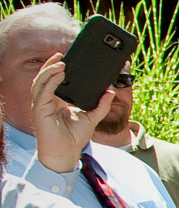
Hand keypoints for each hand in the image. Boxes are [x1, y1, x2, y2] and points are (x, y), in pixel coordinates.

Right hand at [30, 54, 115, 174]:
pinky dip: (51, 81)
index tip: (67, 58)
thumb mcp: (92, 118)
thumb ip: (101, 105)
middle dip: (51, 64)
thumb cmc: (74, 138)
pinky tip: (59, 74)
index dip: (57, 68)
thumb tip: (110, 91)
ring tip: (61, 61)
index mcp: (56, 100)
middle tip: (61, 54)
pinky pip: (43, 91)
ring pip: (41, 81)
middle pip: (45, 77)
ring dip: (49, 70)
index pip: (54, 80)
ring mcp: (41, 104)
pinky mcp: (40, 109)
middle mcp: (46, 100)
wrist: (66, 153)